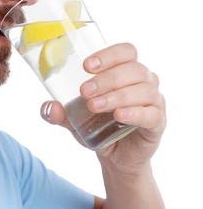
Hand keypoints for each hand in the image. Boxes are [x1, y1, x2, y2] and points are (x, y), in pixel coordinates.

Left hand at [41, 43, 166, 172]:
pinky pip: (152, 114)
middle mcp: (144, 82)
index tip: (86, 66)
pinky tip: (119, 116)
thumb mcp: (75, 120)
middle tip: (85, 91)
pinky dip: (135, 113)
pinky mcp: (157, 123)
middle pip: (134, 69)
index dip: (109, 55)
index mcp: (126, 72)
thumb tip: (50, 107)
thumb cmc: (99, 127)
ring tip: (95, 106)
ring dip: (117, 96)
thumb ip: (61, 114)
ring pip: (144, 90)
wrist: (115, 156)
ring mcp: (154, 102)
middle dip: (107, 78)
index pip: (126, 52)